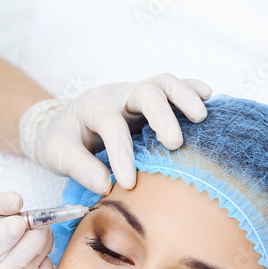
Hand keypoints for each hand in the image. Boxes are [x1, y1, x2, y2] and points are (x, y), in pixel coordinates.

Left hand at [18, 74, 212, 193]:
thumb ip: (80, 168)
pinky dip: (193, 90)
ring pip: (164, 82)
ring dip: (185, 97)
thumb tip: (106, 186)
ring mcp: (135, 93)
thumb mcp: (57, 154)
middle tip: (175, 144)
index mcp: (92, 106)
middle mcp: (117, 94)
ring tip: (202, 118)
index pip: (112, 126)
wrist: (62, 122)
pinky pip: (174, 86)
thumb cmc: (62, 139)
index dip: (122, 155)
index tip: (130, 183)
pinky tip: (210, 100)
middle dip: (162, 115)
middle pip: (145, 92)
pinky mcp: (150, 98)